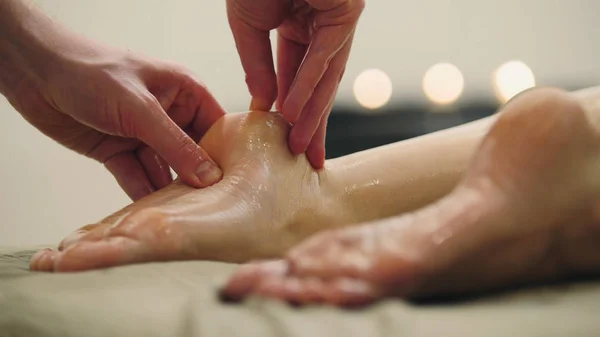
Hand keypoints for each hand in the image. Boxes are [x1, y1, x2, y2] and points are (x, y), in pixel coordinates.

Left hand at [8, 44, 224, 200]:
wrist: (35, 73)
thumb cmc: (89, 71)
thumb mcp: (140, 108)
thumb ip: (175, 144)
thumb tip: (208, 175)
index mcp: (184, 91)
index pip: (217, 126)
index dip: (227, 154)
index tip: (235, 184)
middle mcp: (169, 115)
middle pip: (194, 153)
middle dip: (198, 178)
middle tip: (210, 208)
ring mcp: (144, 134)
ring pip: (166, 169)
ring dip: (171, 191)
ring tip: (183, 216)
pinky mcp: (120, 151)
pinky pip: (138, 176)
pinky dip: (142, 193)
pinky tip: (152, 213)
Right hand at [227, 0, 363, 167]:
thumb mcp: (247, 25)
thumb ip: (258, 65)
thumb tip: (266, 104)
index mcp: (300, 28)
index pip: (297, 77)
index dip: (290, 109)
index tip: (283, 139)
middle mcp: (322, 28)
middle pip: (318, 84)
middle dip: (311, 123)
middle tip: (306, 158)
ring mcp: (337, 20)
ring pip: (326, 76)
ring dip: (313, 112)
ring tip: (302, 148)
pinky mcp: (346, 12)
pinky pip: (325, 54)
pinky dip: (308, 83)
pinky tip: (294, 112)